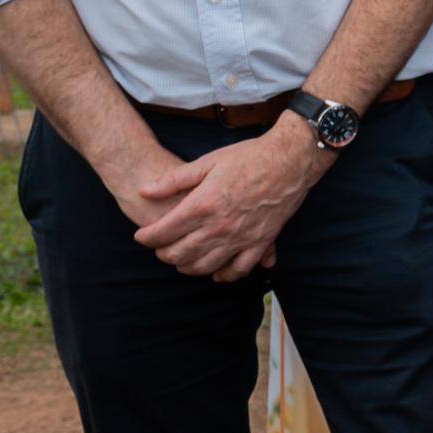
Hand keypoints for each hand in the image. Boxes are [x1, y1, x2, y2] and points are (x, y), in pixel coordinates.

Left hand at [131, 121, 326, 279]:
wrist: (290, 160)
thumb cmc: (248, 157)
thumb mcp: (208, 162)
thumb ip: (173, 180)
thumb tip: (144, 191)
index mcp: (202, 205)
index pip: (162, 232)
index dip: (146, 238)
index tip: (141, 236)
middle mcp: (219, 226)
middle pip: (179, 254)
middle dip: (163, 254)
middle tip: (160, 248)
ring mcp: (241, 237)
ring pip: (204, 266)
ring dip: (187, 267)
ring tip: (182, 259)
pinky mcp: (261, 242)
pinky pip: (239, 269)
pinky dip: (224, 275)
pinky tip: (216, 272)